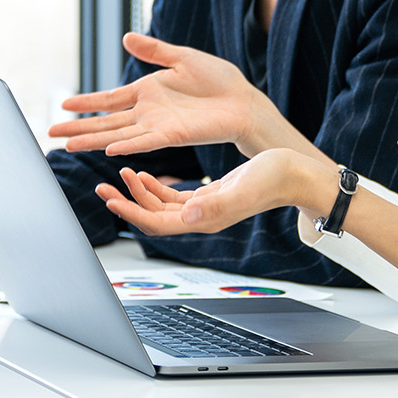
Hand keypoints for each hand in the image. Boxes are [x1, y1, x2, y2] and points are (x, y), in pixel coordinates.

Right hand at [48, 32, 273, 156]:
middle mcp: (147, 113)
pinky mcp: (173, 135)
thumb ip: (153, 49)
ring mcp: (158, 126)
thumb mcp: (181, 57)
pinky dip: (127, 146)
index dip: (86, 103)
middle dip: (78, 127)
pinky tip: (108, 149)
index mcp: (147, 92)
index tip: (63, 105)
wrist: (243, 101)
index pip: (109, 99)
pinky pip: (145, 141)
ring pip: (118, 135)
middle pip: (106, 122)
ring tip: (68, 146)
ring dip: (93, 140)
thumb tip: (125, 37)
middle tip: (51, 134)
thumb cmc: (217, 80)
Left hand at [95, 149, 317, 236]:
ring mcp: (203, 209)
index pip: (157, 223)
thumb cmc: (275, 178)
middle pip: (152, 217)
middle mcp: (201, 218)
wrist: (295, 174)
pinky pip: (172, 198)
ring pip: (159, 207)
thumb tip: (187, 216)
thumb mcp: (242, 187)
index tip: (110, 198)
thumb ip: (215, 204)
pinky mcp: (208, 197)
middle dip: (125, 202)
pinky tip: (144, 174)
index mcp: (205, 219)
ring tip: (121, 174)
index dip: (130, 212)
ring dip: (137, 193)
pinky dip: (154, 187)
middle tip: (102, 186)